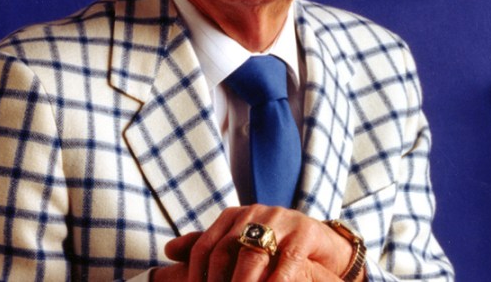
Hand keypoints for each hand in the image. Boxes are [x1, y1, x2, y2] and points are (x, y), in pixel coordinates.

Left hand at [156, 205, 359, 280]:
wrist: (322, 241)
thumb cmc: (275, 246)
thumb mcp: (240, 243)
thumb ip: (207, 246)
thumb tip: (168, 251)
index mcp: (234, 216)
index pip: (204, 246)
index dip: (195, 276)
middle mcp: (254, 214)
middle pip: (225, 251)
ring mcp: (280, 220)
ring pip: (253, 256)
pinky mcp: (305, 232)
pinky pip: (286, 260)